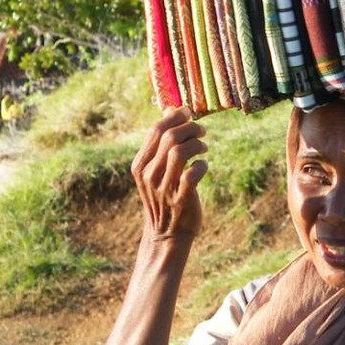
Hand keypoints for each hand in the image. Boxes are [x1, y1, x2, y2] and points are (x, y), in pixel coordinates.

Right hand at [131, 106, 207, 239]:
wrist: (166, 234)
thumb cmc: (164, 196)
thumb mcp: (155, 170)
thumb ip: (161, 144)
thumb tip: (171, 110)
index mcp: (140, 165)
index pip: (156, 130)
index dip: (175, 117)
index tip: (188, 114)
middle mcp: (149, 175)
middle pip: (169, 138)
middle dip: (190, 128)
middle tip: (201, 131)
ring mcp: (164, 188)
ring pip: (180, 152)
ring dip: (197, 144)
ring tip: (203, 147)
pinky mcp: (181, 199)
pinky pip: (192, 174)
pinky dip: (201, 166)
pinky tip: (203, 166)